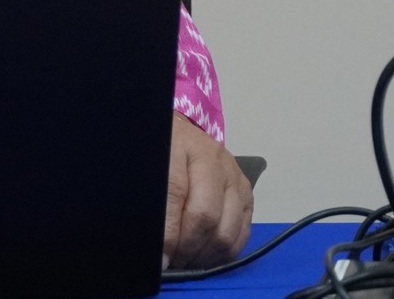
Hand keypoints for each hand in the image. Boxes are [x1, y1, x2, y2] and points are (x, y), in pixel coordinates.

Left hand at [164, 112, 251, 268]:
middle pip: (205, 215)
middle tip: (173, 261)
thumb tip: (154, 238)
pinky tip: (205, 255)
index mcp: (180, 144)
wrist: (181, 131)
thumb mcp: (147, 163)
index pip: (175, 192)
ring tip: (187, 261)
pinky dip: (224, 252)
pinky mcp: (247, 190)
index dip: (168, 231)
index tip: (160, 257)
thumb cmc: (160, 148)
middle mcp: (212, 157)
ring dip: (205, 255)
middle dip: (187, 248)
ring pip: (226, 229)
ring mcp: (233, 174)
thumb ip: (152, 195)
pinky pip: (242, 232)